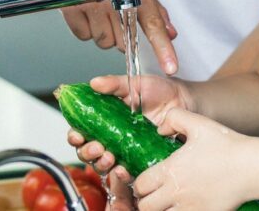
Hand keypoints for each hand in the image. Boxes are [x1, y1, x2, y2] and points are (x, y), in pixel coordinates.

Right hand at [61, 0, 177, 74]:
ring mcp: (93, 3)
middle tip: (112, 13)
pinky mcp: (73, 9)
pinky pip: (84, 35)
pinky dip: (84, 27)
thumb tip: (171, 32)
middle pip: (125, 41)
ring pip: (104, 41)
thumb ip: (153, 7)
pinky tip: (83, 9)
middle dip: (120, 35)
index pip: (152, 22)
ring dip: (101, 31)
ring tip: (96, 8)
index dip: (163, 47)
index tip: (171, 66)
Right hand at [67, 75, 193, 205]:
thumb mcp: (135, 83)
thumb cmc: (159, 91)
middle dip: (87, 152)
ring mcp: (123, 150)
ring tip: (110, 157)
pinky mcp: (138, 161)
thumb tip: (94, 83)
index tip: (77, 135)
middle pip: (87, 151)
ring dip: (101, 164)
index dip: (74, 135)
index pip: (80, 130)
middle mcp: (110, 136)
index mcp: (103, 118)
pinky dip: (120, 175)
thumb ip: (114, 84)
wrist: (184, 101)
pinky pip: (124, 174)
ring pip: (102, 165)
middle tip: (96, 147)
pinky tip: (123, 169)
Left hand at [132, 109, 252, 210]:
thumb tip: (160, 129)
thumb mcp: (198, 123)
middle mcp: (177, 193)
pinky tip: (184, 206)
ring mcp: (191, 208)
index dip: (140, 183)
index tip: (147, 180)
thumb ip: (174, 119)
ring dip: (161, 210)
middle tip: (153, 195)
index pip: (140, 185)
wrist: (252, 168)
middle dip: (146, 201)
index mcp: (171, 170)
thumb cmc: (227, 145)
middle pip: (145, 206)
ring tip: (167, 203)